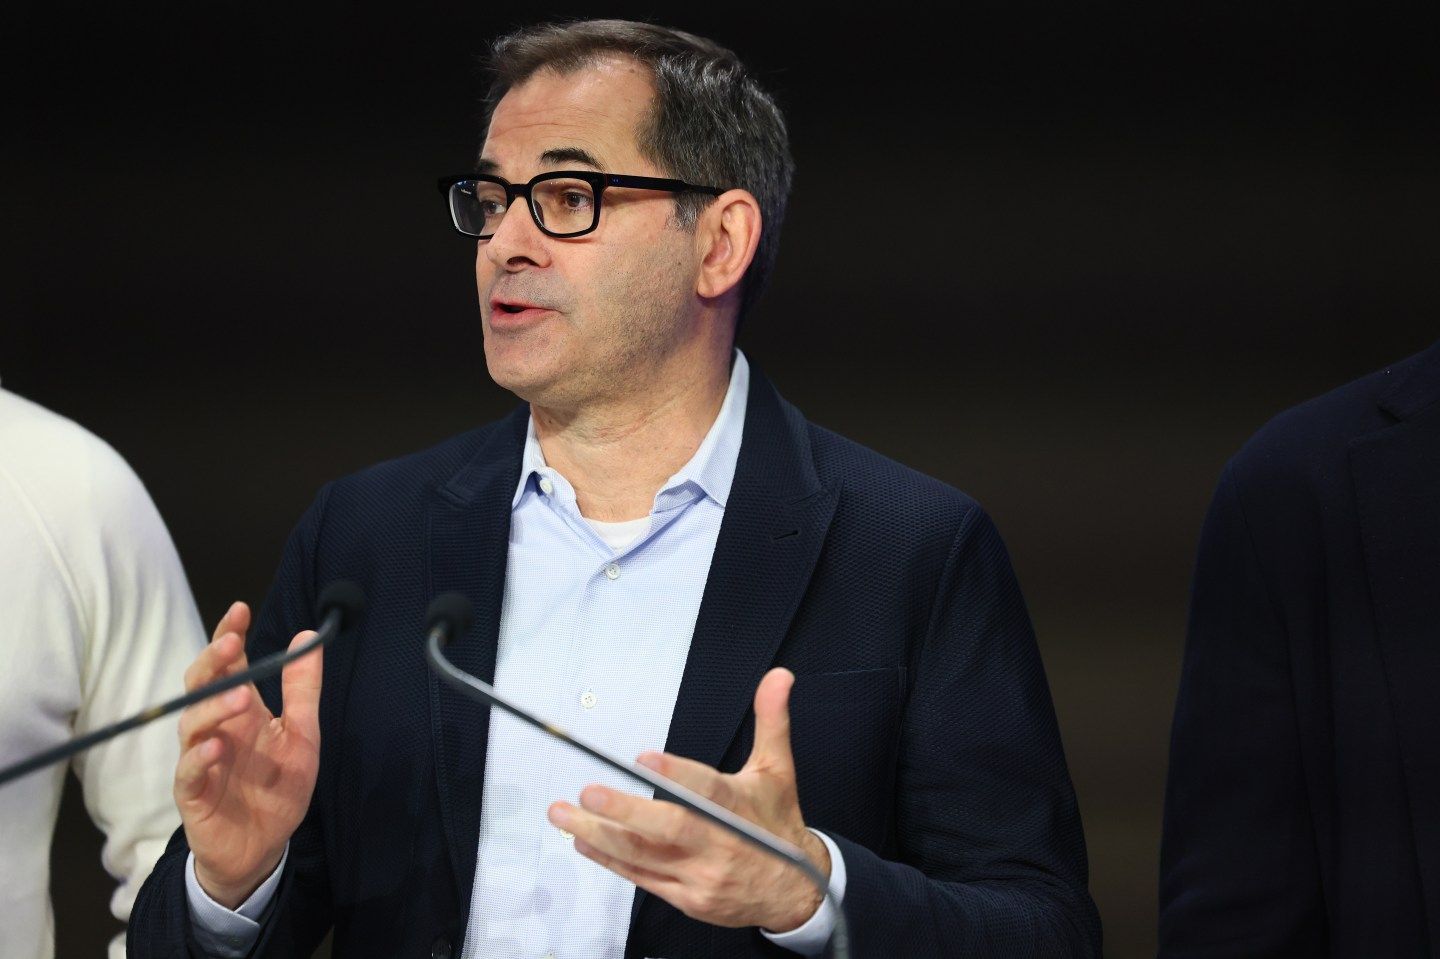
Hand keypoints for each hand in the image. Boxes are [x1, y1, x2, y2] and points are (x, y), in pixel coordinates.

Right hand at [173, 602, 322, 907]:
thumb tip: (308, 636)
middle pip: (200, 686)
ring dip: (213, 708)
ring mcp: (201, 759)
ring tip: (239, 696)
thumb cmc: (277, 787)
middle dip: (213, 662)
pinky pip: (189, 771)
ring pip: (192, 724)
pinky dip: (201, 758)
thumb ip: (302, 688)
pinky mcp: (194, 794)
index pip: (228, 665)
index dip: (229, 636)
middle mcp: (216, 729)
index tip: (240, 610)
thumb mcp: (303, 733)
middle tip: (232, 643)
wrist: (264, 846)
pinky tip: (218, 748)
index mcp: (241, 711)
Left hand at [548, 667, 829, 931]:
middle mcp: (719, 845)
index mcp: (740, 808)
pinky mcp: (685, 898)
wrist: (793, 892)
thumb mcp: (777, 770)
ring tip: (564, 813)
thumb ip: (771, 720)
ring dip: (600, 835)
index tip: (645, 759)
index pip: (708, 791)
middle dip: (625, 811)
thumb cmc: (777, 824)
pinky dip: (609, 859)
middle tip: (590, 791)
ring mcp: (700, 876)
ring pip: (644, 856)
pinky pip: (641, 877)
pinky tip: (583, 840)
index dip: (677, 775)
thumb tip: (778, 677)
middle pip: (670, 830)